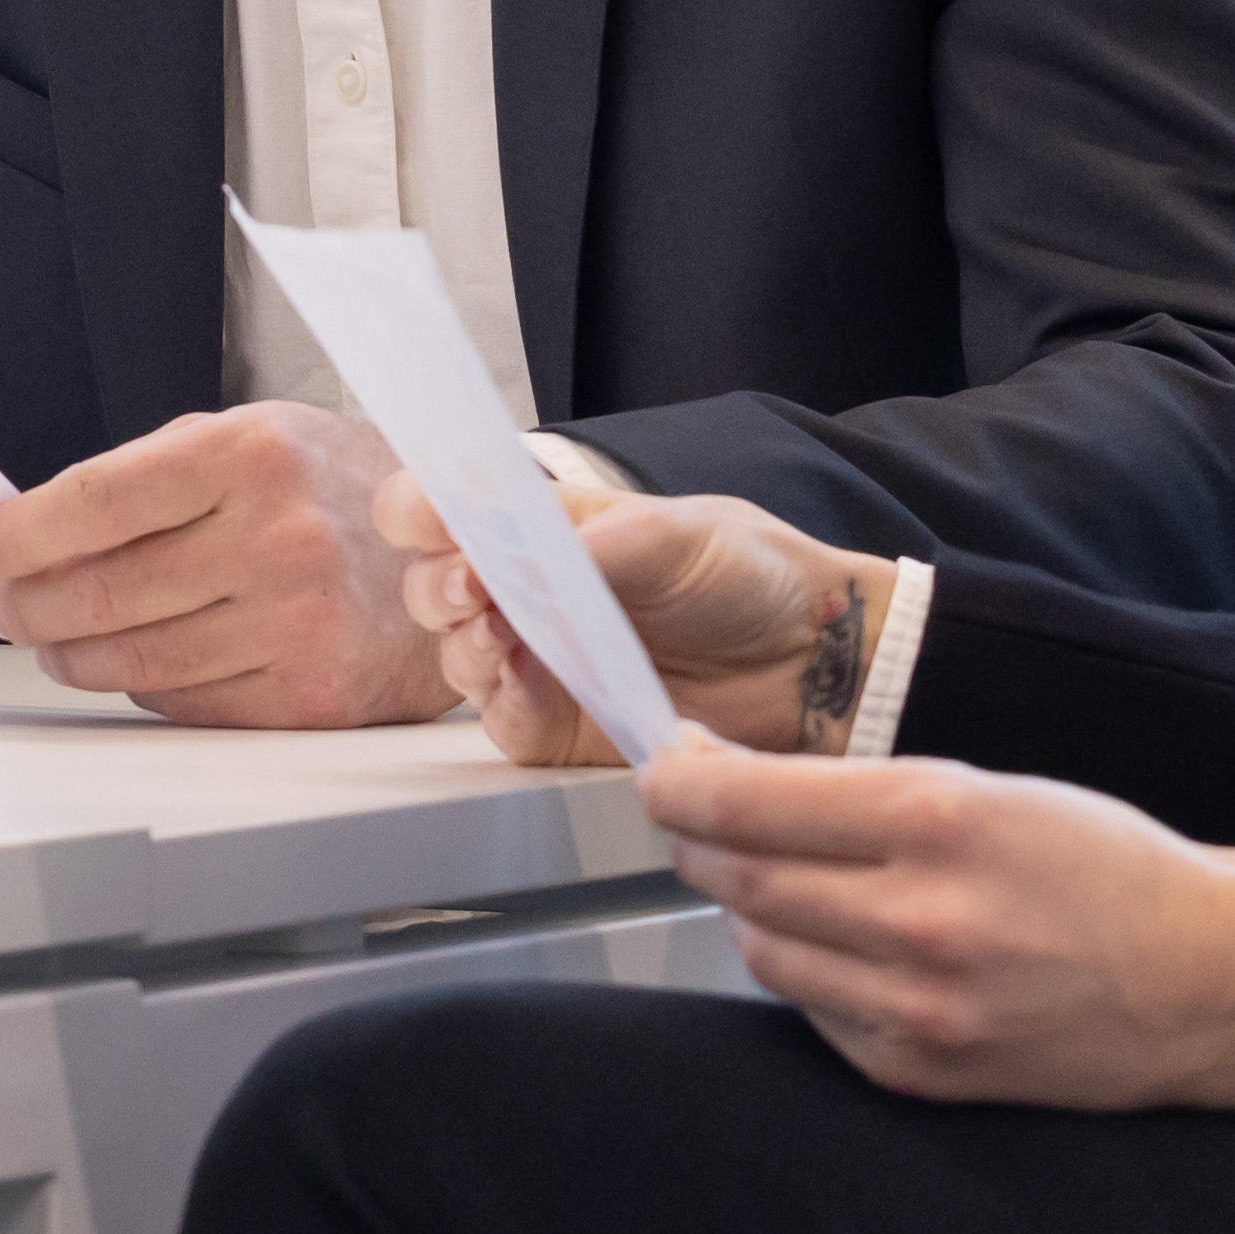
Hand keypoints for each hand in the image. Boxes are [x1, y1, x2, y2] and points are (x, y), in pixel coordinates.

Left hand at [0, 403, 449, 727]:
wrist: (464, 556)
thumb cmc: (337, 490)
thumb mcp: (255, 438)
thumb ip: (149, 474)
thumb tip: (32, 523)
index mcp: (254, 456)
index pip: (96, 502)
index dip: (21, 532)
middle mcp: (280, 540)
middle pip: (103, 592)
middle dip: (28, 603)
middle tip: (6, 603)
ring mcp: (297, 624)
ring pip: (134, 660)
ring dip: (70, 655)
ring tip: (52, 638)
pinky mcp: (308, 695)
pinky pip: (184, 704)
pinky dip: (138, 687)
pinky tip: (130, 662)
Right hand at [384, 471, 887, 770]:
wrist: (814, 658)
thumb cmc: (750, 576)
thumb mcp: (674, 533)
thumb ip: (590, 546)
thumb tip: (520, 557)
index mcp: (547, 527)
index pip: (449, 508)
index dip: (420, 509)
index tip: (421, 515)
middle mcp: (530, 593)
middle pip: (431, 587)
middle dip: (438, 585)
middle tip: (471, 586)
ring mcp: (540, 661)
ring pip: (456, 656)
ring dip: (466, 643)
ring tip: (504, 634)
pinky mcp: (559, 725)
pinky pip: (502, 722)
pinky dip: (505, 701)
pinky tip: (530, 682)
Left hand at [634, 738, 1234, 1112]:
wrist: (1209, 983)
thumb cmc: (1106, 867)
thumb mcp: (994, 788)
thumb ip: (866, 793)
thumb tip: (734, 785)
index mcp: (940, 820)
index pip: (748, 802)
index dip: (681, 782)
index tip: (664, 765)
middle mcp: (919, 919)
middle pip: (739, 877)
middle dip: (699, 839)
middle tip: (696, 814)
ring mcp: (916, 1009)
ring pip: (763, 949)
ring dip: (749, 907)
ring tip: (778, 876)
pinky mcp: (919, 1073)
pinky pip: (813, 1013)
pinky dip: (808, 972)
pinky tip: (844, 946)